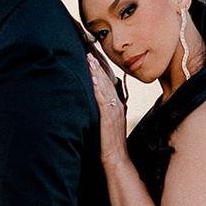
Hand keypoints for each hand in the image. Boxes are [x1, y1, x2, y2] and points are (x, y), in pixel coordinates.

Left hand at [85, 48, 129, 166]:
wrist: (117, 160)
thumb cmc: (109, 143)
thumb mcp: (106, 122)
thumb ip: (103, 110)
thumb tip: (93, 99)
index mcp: (116, 104)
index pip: (108, 80)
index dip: (100, 66)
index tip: (91, 51)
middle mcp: (117, 104)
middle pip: (107, 78)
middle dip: (98, 62)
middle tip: (88, 46)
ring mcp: (114, 110)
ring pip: (105, 85)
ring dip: (97, 70)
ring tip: (89, 55)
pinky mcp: (109, 118)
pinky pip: (103, 99)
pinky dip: (98, 86)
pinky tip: (92, 76)